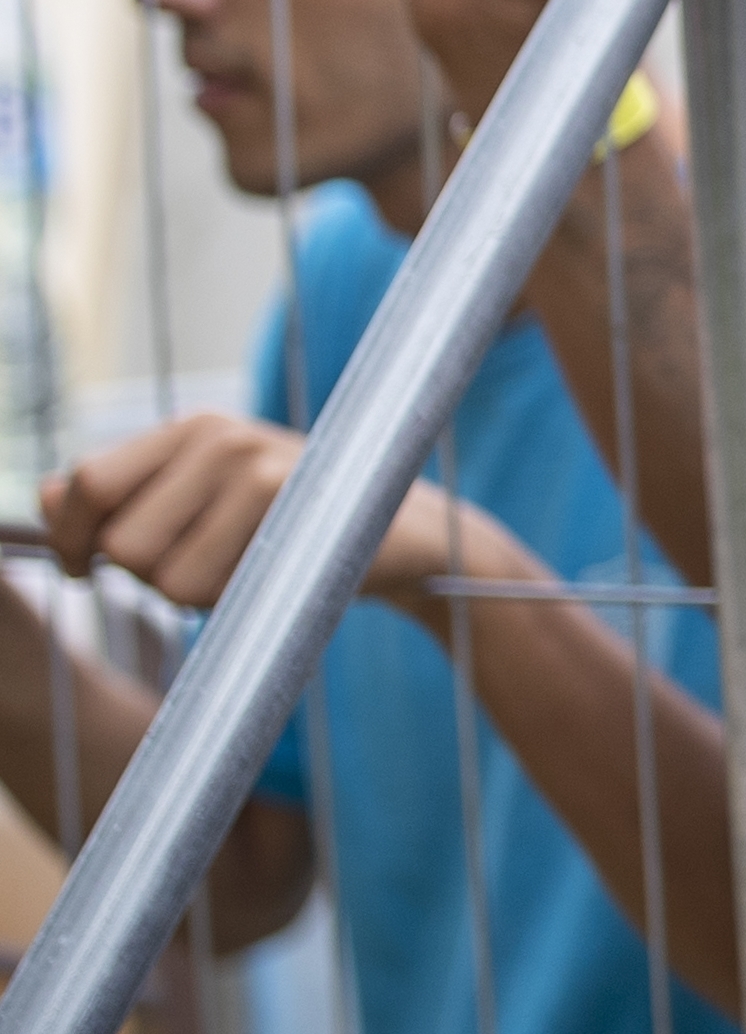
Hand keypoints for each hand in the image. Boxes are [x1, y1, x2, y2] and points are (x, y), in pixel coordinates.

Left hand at [41, 413, 513, 613]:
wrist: (414, 539)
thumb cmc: (303, 529)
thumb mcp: (209, 504)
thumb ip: (130, 496)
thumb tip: (44, 495)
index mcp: (191, 430)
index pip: (84, 483)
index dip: (69, 539)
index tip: (83, 571)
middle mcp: (217, 434)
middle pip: (117, 543)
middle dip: (148, 578)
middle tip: (204, 573)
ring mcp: (253, 464)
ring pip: (158, 573)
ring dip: (192, 597)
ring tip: (245, 576)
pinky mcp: (284, 502)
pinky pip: (205, 586)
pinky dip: (227, 603)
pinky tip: (269, 582)